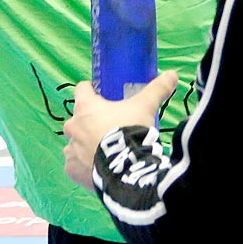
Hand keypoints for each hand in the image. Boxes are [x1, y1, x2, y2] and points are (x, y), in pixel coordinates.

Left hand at [61, 72, 178, 195]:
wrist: (126, 167)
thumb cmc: (130, 130)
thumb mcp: (145, 107)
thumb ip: (156, 90)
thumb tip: (172, 75)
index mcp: (85, 107)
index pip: (82, 89)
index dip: (91, 91)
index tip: (101, 96)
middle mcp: (72, 126)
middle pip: (78, 119)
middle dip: (90, 122)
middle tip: (109, 129)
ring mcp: (70, 149)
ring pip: (75, 143)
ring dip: (86, 145)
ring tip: (105, 151)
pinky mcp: (71, 169)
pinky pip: (74, 164)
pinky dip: (83, 165)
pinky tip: (98, 168)